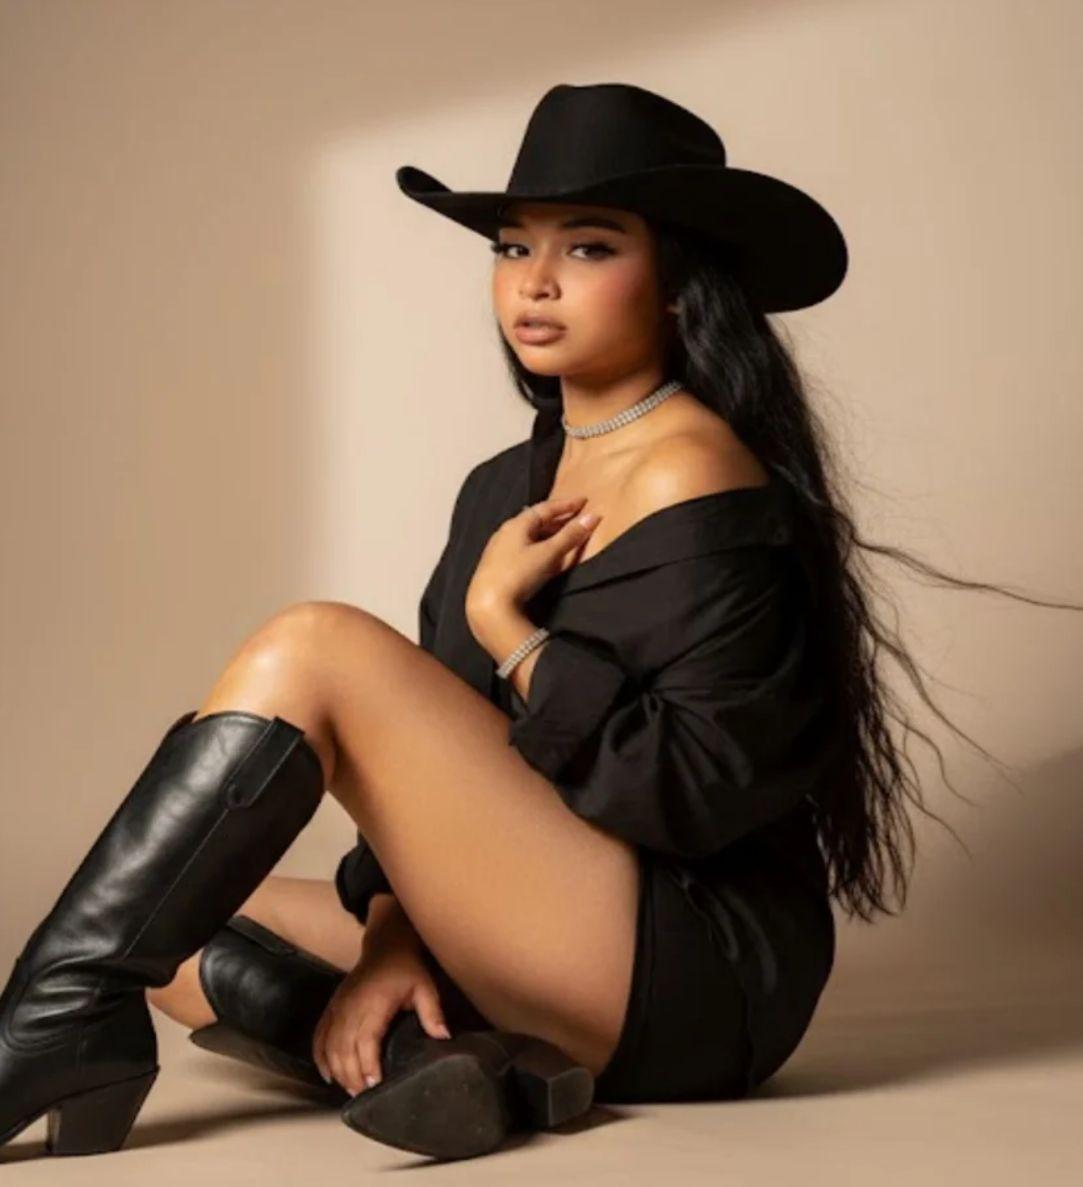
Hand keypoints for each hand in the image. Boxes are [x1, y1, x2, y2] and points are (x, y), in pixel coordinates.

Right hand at [311, 925, 450, 1095]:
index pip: (365, 1040)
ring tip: (350, 1091)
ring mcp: (338, 1006)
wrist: (386, 945)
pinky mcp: (332, 1007)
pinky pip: (319, 1035)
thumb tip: (443, 1037)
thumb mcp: (425, 987)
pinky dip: (320, 1057)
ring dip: (337, 1071)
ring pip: (329, 1045)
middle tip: (364, 1097)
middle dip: (352, 1076)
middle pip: (343, 1048)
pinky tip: (327, 1075)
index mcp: (373, 1003)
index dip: (367, 1065)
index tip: (374, 1085)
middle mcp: (351, 1006)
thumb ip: (433, 1012)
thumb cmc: (407, 968)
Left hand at [466, 495, 601, 615]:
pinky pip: (522, 549)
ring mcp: (498, 550)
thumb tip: (592, 517)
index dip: (566, 505)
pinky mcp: (496, 566)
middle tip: (576, 519)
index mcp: (516, 524)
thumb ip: (570, 535)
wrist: (488, 606)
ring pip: (528, 536)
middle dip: (557, 520)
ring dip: (547, 534)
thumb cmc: (518, 574)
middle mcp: (504, 533)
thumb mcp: (549, 554)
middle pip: (535, 521)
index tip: (583, 501)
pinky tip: (543, 556)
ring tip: (563, 537)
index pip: (545, 508)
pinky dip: (537, 547)